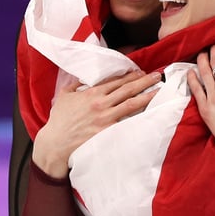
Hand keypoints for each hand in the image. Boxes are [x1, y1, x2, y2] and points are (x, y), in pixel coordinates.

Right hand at [33, 70, 161, 177]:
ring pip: (131, 103)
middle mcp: (101, 103)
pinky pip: (127, 122)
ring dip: (147, 96)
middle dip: (143, 81)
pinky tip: (150, 113)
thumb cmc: (59, 120)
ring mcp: (106, 118)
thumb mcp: (64, 96)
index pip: (115, 81)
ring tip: (158, 90)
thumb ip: (75, 84)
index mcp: (92, 93)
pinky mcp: (108, 132)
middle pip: (127, 89)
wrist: (56, 143)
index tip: (139, 72)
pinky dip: (139, 116)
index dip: (129, 75)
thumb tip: (84, 78)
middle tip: (156, 76)